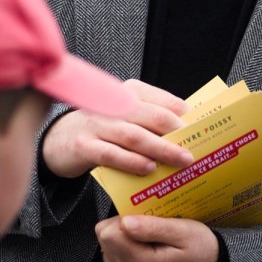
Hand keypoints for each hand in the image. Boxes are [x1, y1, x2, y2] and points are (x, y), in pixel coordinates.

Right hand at [42, 79, 193, 177]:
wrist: (59, 140)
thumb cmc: (103, 129)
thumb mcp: (126, 116)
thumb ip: (153, 116)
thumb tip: (188, 123)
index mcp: (127, 93)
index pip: (160, 100)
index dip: (182, 114)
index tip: (202, 128)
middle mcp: (111, 104)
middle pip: (149, 116)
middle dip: (175, 132)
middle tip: (196, 147)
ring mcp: (95, 124)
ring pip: (133, 135)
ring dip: (160, 148)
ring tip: (180, 160)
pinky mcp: (82, 146)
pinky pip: (110, 154)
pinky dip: (131, 161)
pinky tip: (148, 168)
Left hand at [95, 215, 218, 261]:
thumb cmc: (199, 249)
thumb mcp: (183, 231)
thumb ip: (152, 227)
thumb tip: (125, 221)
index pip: (108, 232)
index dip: (125, 218)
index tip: (145, 219)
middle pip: (105, 238)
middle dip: (123, 227)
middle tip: (149, 228)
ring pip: (107, 246)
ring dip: (124, 238)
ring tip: (149, 240)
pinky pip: (111, 256)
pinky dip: (125, 249)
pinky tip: (144, 249)